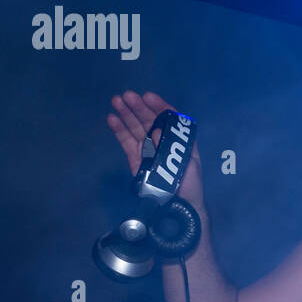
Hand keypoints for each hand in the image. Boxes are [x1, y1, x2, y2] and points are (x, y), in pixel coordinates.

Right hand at [105, 90, 204, 210]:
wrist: (178, 206)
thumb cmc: (189, 184)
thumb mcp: (188, 163)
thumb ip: (173, 147)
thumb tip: (156, 131)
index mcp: (178, 138)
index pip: (168, 117)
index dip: (158, 106)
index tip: (147, 96)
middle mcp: (162, 140)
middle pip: (149, 120)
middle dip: (138, 107)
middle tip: (126, 95)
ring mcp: (148, 148)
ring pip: (136, 127)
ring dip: (126, 113)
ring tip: (115, 101)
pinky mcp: (135, 159)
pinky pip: (126, 142)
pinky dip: (119, 130)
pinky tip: (111, 118)